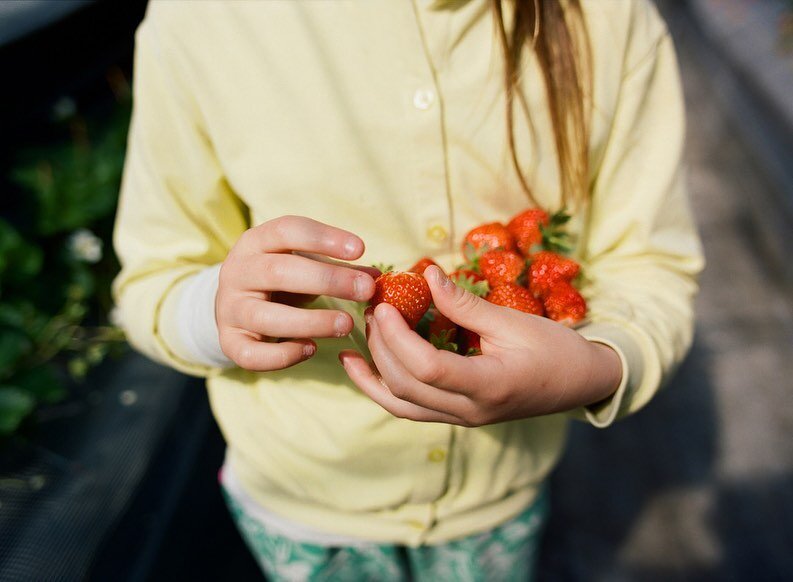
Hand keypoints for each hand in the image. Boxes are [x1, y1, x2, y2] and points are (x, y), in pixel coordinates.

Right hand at [217, 216, 377, 370]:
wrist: (234, 304)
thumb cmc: (280, 279)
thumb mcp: (305, 263)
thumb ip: (339, 268)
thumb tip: (377, 278)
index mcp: (256, 242)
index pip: (287, 231)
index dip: (324, 238)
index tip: (360, 249)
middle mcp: (237, 272)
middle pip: (279, 272)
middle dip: (327, 281)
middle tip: (365, 290)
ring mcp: (230, 308)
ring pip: (266, 316)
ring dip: (311, 321)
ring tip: (347, 324)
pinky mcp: (229, 342)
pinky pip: (252, 354)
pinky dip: (284, 355)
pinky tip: (312, 349)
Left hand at [340, 266, 621, 425]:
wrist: (581, 384)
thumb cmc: (555, 349)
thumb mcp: (514, 321)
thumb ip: (465, 304)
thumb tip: (426, 274)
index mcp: (489, 386)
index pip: (429, 368)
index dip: (398, 337)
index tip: (383, 305)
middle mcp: (470, 411)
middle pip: (407, 386)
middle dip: (381, 347)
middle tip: (370, 309)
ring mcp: (461, 418)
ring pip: (400, 405)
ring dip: (373, 372)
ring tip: (357, 337)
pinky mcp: (456, 416)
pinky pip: (409, 408)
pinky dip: (382, 388)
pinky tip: (361, 366)